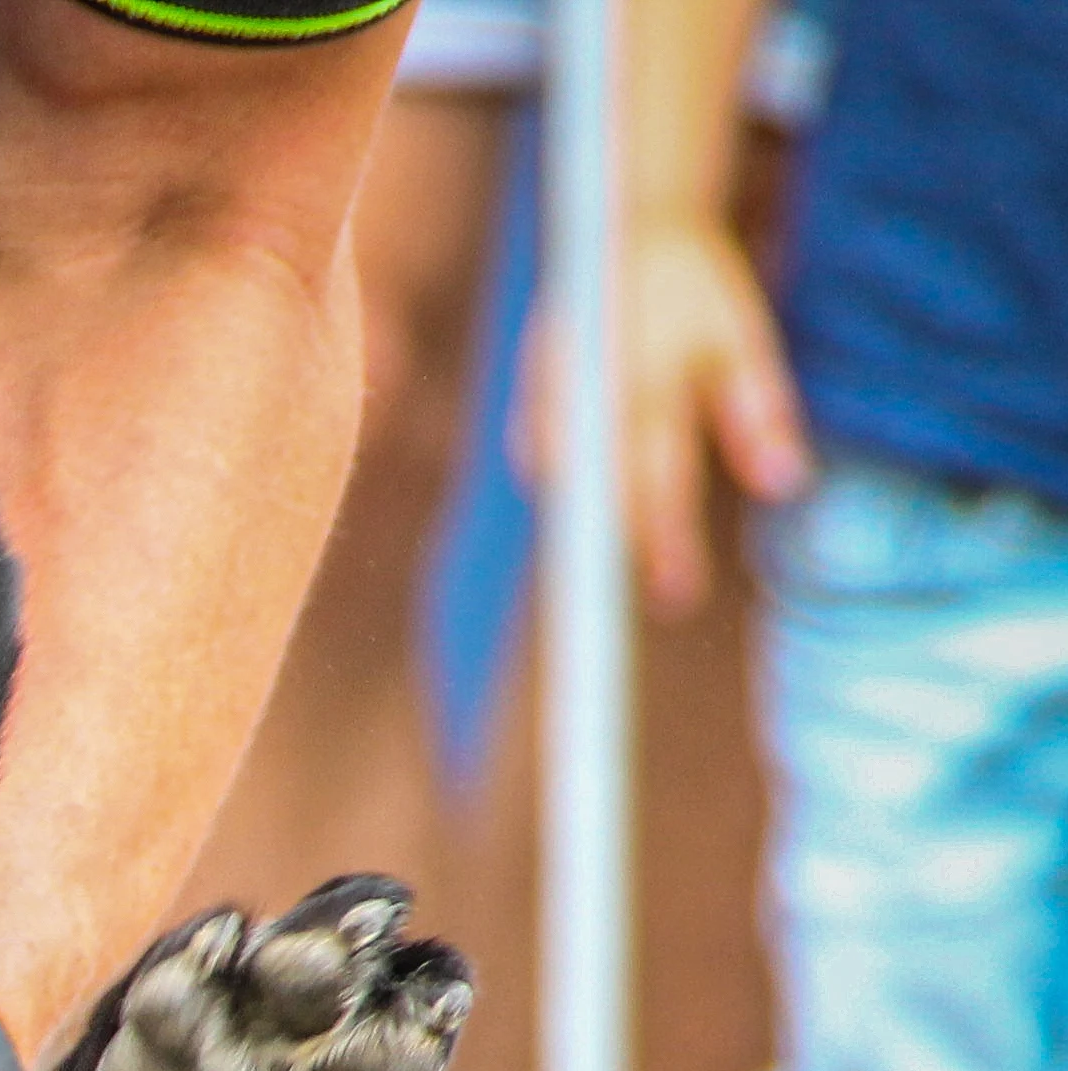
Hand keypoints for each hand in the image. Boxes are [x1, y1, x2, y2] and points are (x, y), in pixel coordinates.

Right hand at [514, 217, 808, 616]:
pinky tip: (591, 525)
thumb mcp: (742, 341)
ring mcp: (543, 400)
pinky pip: (544, 465)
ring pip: (566, 487)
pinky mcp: (528, 403)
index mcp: (641, 379)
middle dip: (627, 552)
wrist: (623, 229)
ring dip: (593, 532)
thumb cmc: (693, 290)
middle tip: (664, 598)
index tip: (679, 594)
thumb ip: (759, 415)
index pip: (653, 480)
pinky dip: (569, 495)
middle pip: (601, 497)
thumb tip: (784, 486)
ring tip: (617, 579)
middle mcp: (583, 395)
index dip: (664, 542)